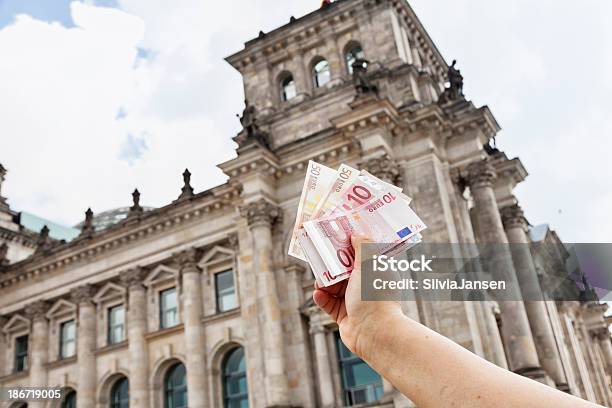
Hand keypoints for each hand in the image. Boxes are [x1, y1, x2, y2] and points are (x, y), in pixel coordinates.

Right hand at [312, 235, 402, 358]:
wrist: (374, 333)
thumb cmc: (374, 295)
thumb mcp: (368, 264)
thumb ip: (362, 246)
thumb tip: (356, 234)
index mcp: (376, 272)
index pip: (362, 255)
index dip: (350, 245)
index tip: (337, 237)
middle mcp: (366, 286)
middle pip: (344, 270)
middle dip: (331, 264)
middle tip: (319, 256)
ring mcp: (355, 301)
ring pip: (334, 286)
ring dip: (324, 282)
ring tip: (319, 281)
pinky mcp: (344, 315)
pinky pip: (329, 303)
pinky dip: (322, 298)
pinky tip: (319, 294)